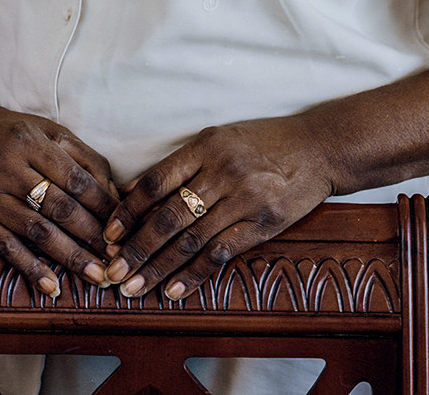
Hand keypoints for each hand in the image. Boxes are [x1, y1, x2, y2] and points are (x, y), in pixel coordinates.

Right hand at [0, 104, 121, 298]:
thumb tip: (114, 197)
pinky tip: (52, 285)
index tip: (122, 227)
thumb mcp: (49, 131)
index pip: (75, 179)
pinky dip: (29, 267)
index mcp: (30, 142)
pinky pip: (4, 246)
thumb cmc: (13, 132)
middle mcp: (7, 167)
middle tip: (116, 259)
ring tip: (95, 275)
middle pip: (57, 207)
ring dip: (68, 257)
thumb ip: (84, 159)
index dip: (102, 206)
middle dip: (91, 236)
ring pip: (34, 230)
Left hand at [101, 118, 335, 299]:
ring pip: (191, 240)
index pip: (156, 182)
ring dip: (158, 268)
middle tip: (113, 272)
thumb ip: (178, 165)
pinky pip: (221, 253)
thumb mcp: (219, 138)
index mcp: (207, 145)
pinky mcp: (265, 223)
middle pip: (169, 216)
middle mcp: (224, 171)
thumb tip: (130, 190)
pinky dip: (195, 274)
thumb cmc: (263, 143)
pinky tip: (175, 290)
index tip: (108, 235)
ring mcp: (245, 199)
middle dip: (136, 249)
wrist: (319, 147)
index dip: (128, 211)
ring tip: (134, 288)